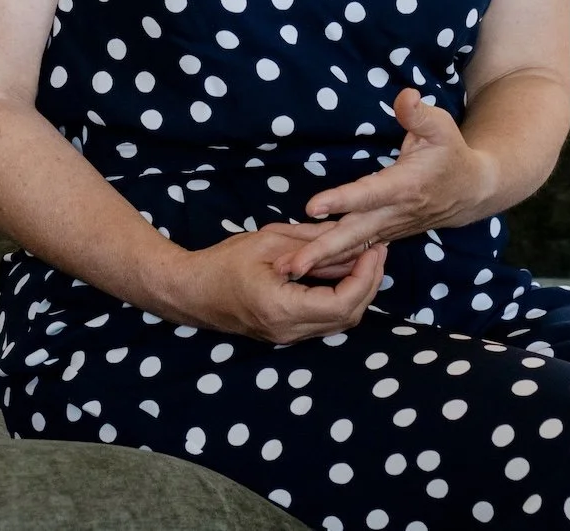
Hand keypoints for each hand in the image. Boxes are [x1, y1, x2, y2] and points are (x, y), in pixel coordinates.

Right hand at [158, 222, 387, 344]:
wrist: (191, 291)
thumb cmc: (223, 262)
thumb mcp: (268, 241)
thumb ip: (310, 240)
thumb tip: (348, 234)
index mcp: (283, 308)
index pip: (342, 303)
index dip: (366, 277)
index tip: (374, 248)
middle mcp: (290, 331)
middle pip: (348, 317)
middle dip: (369, 283)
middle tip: (378, 251)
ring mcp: (288, 336)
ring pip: (339, 322)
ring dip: (359, 292)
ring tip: (366, 259)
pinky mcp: (287, 332)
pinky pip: (325, 321)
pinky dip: (342, 298)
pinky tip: (344, 273)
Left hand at [281, 89, 497, 279]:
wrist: (470, 191)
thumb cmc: (451, 153)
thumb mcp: (442, 127)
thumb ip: (419, 114)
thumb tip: (405, 95)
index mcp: (404, 186)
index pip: (368, 195)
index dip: (341, 200)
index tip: (312, 206)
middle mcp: (394, 213)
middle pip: (354, 234)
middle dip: (322, 250)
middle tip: (291, 265)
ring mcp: (389, 228)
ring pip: (352, 248)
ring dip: (320, 261)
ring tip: (287, 271)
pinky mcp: (385, 234)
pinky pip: (356, 251)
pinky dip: (332, 261)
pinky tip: (306, 267)